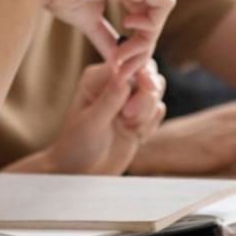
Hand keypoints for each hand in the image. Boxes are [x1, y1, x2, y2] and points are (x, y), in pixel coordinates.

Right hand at [8, 0, 174, 77]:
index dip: (135, 40)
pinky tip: (126, 30)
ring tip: (121, 55)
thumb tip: (116, 60)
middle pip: (153, 14)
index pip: (142, 11)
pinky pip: (163, 5)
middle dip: (142, 45)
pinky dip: (150, 26)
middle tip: (123, 67)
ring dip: (144, 41)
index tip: (117, 62)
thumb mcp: (87, 18)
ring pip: (160, 11)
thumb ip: (105, 36)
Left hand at [46, 62, 166, 174]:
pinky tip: (135, 137)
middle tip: (128, 117)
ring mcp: (129, 100)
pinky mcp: (139, 116)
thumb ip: (109, 101)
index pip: (128, 62)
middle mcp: (115, 84)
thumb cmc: (77, 146)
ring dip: (147, 113)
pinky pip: (159, 111)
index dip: (140, 73)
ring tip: (128, 128)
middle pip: (148, 73)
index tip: (142, 90)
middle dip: (146, 96)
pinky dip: (151, 125)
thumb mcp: (91, 123)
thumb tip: (123, 78)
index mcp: (98, 78)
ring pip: (156, 92)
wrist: (81, 172)